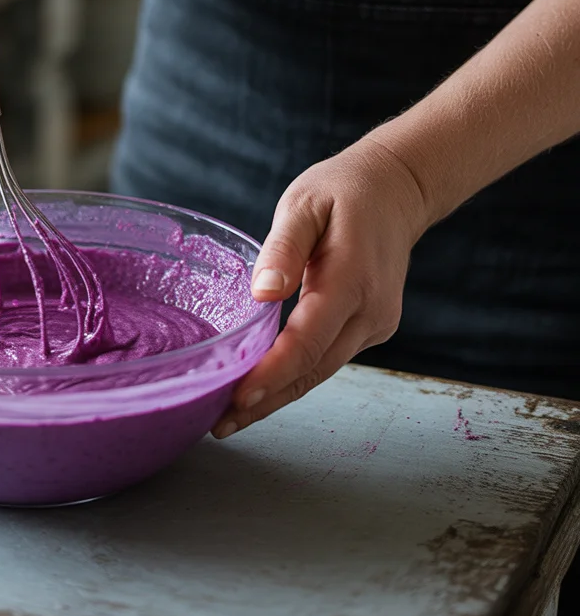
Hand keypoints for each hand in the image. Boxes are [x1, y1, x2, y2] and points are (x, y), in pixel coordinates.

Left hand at [212, 135, 429, 437]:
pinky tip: (263, 386)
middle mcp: (371, 311)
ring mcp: (376, 323)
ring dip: (279, 395)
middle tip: (218, 425)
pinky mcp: (372, 326)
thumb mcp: (304, 205)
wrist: (396, 191)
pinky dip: (296, 374)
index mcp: (351, 279)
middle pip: (313, 370)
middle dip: (267, 402)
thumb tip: (262, 294)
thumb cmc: (342, 192)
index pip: (307, 342)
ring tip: (231, 416)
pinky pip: (329, 357)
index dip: (271, 376)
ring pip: (322, 370)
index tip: (236, 400)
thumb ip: (284, 249)